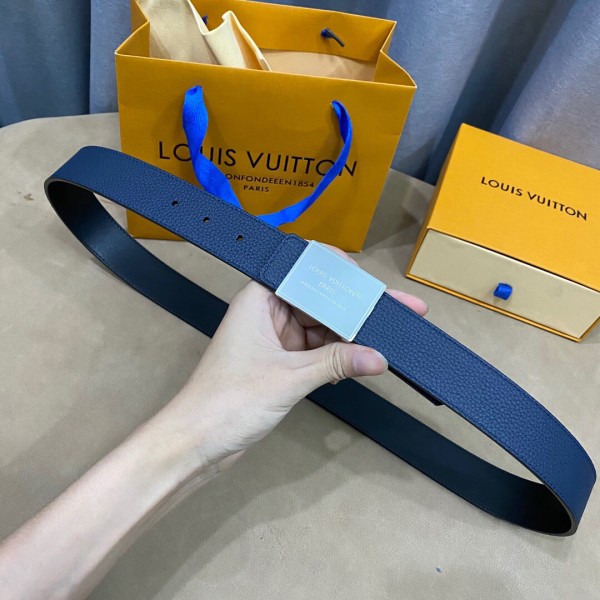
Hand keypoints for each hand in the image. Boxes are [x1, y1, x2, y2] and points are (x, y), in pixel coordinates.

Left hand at [170, 256, 426, 466]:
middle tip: (399, 309)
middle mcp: (268, 312)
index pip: (308, 273)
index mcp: (260, 298)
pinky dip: (337, 355)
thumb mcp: (288, 378)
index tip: (373, 285)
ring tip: (389, 335)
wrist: (196, 443)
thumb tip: (379, 357)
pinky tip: (361, 360)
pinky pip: (316, 350)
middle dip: (357, 307)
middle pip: (321, 300)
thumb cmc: (227, 401)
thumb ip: (335, 363)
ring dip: (350, 334)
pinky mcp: (280, 362)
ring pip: (322, 326)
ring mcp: (275, 338)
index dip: (342, 276)